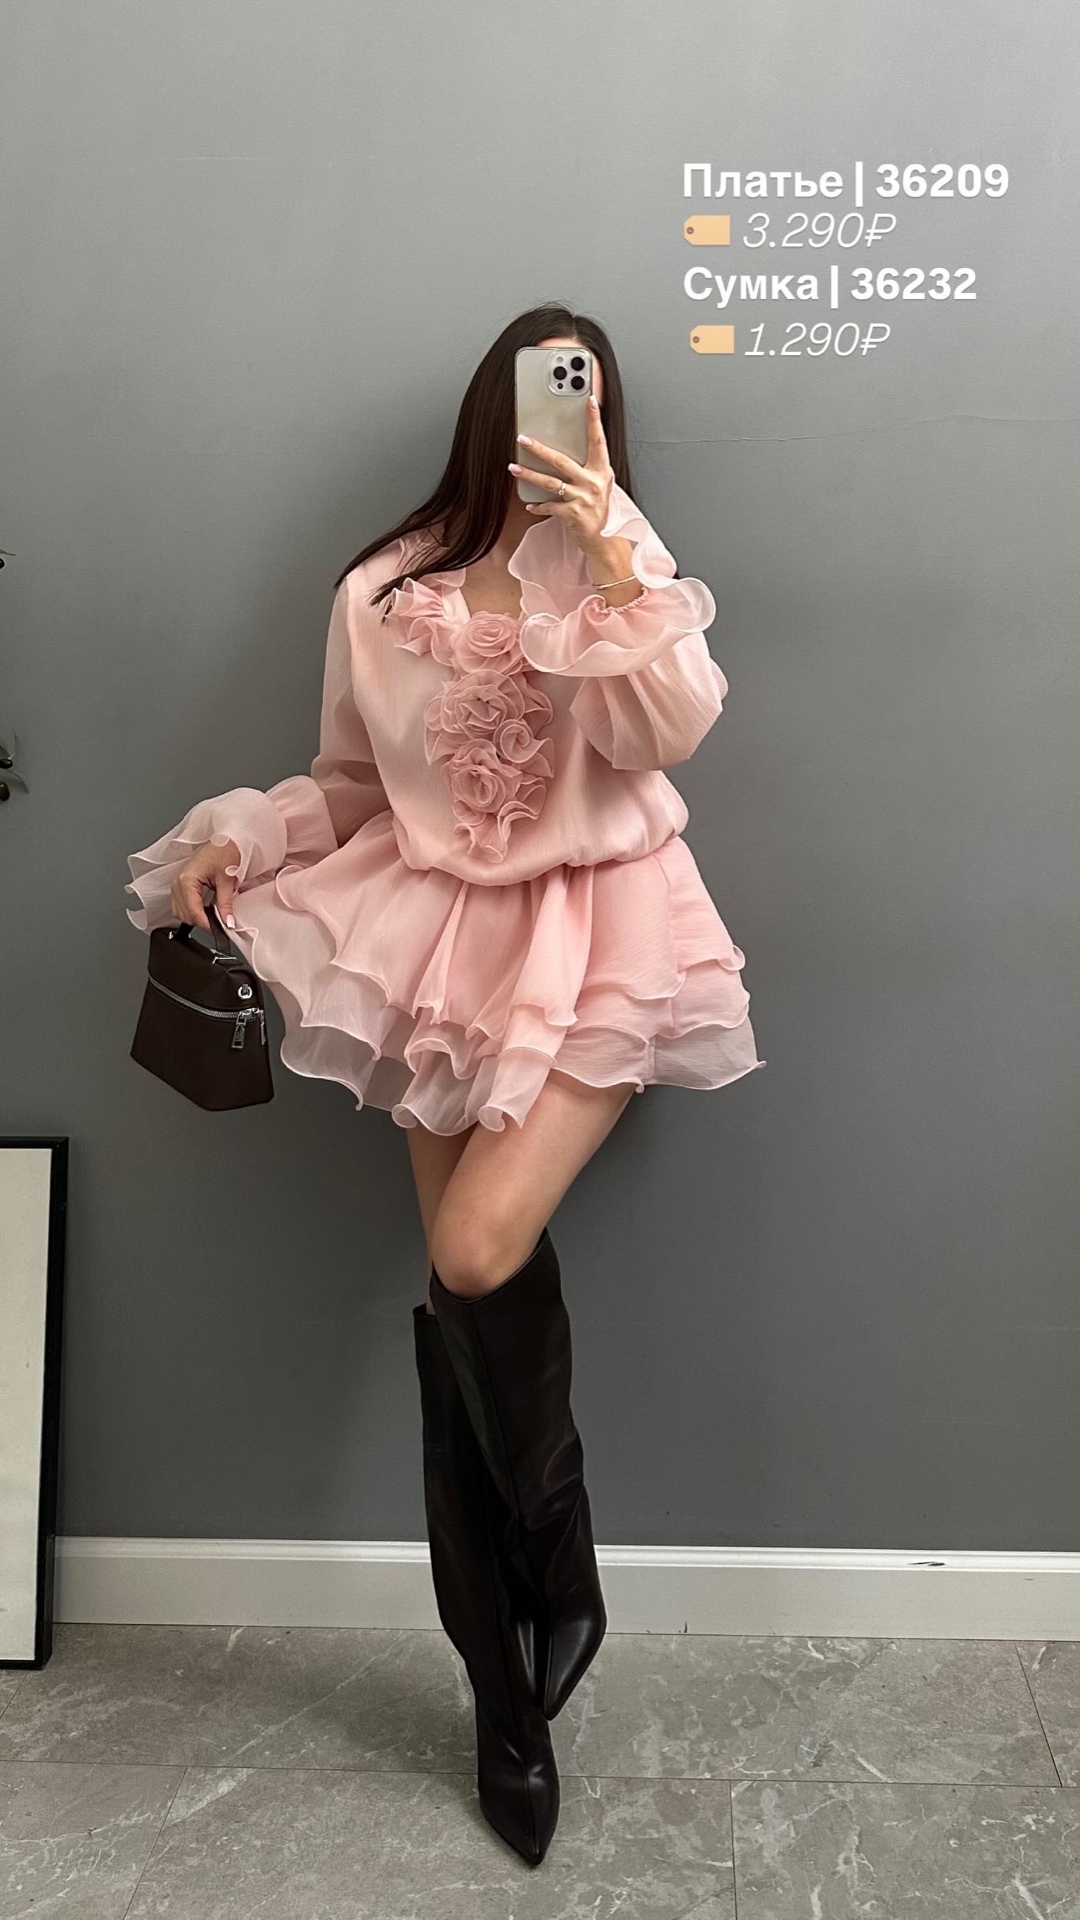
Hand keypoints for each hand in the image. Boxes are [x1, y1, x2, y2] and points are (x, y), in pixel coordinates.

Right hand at [170, 839, 241, 932]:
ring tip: (214, 913)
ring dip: (196, 917)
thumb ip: (225, 904)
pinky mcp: (180, 885)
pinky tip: (205, 907)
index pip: (193, 912)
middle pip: (185, 915)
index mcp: (187, 880)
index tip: (220, 930)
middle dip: (202, 921)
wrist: (224, 839)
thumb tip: (227, 922)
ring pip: (180, 912)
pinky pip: (181, 905)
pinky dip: (192, 910)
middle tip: (220, 921)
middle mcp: (178, 882)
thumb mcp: (227, 880)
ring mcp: (177, 884)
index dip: (207, 924)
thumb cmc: (224, 851)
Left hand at [509, 393, 613, 553]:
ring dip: (529, 474)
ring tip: (513, 467)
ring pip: (550, 482)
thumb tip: (567, 450)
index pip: (598, 440)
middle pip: (562, 460)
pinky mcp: (573, 514)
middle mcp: (593, 482)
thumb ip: (589, 467)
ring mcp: (583, 498)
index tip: (590, 401)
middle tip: (522, 438)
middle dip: (539, 449)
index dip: (594, 420)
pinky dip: (538, 506)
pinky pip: (550, 506)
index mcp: (602, 471)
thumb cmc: (599, 509)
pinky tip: (529, 505)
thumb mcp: (600, 484)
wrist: (603, 539)